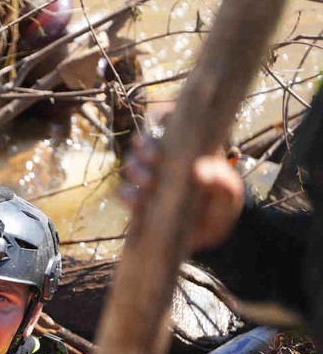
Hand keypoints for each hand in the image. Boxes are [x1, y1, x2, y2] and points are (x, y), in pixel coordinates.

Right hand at [119, 131, 244, 252]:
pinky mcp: (137, 200)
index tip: (165, 123)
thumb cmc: (220, 207)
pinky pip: (124, 192)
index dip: (163, 118)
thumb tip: (199, 171)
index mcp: (185, 148)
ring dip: (135, 169)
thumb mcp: (229, 196)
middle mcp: (162, 160)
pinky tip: (137, 201)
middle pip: (144, 142)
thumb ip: (222, 183)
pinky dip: (126, 194)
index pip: (170, 123)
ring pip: (131, 164)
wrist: (207, 236)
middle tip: (154, 157)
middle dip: (145, 146)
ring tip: (148, 182)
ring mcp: (148, 179)